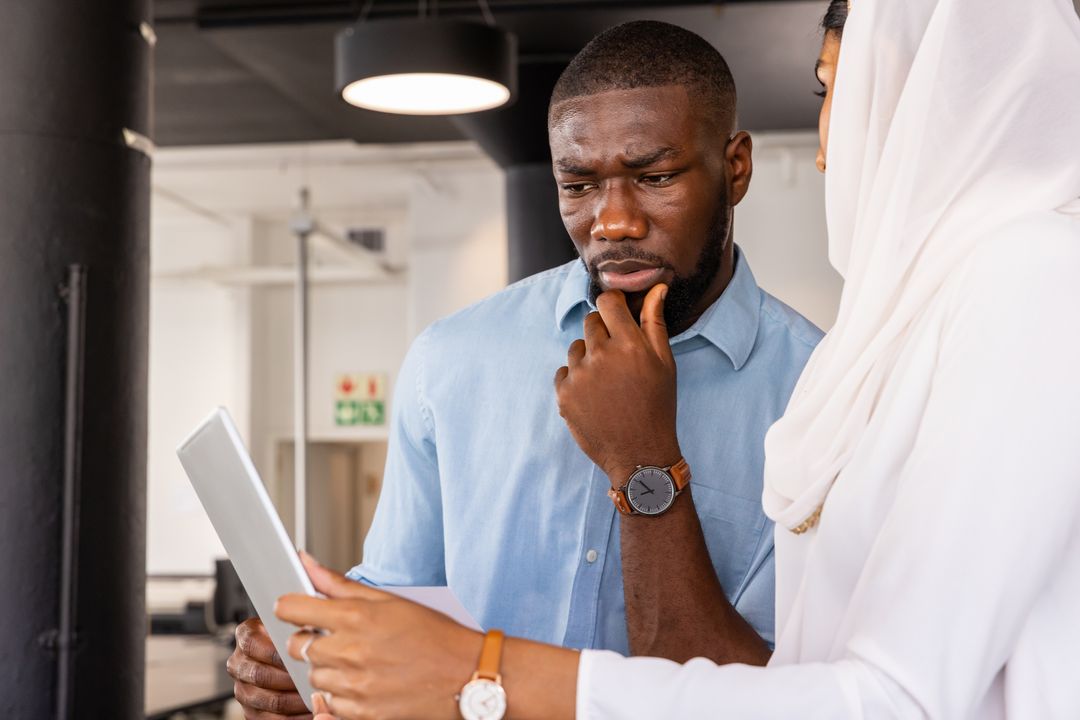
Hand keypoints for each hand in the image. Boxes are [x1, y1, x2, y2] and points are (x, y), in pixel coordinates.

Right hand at [227, 617, 310, 718]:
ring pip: (267, 699)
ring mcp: (242, 688)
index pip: (252, 644)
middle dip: (290, 679)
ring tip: (315, 696)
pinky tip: (309, 710)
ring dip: (294, 700)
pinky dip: (292, 717)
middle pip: (260, 675)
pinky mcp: (250, 710)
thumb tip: (309, 633)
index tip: (297, 657)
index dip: (275, 653)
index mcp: (245, 636)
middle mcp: (238, 662)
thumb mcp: (293, 623)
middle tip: (312, 680)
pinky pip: (269, 719)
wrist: (283, 653)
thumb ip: (295, 626)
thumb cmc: (294, 636)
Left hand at [275, 552, 482, 719]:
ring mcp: (354, 686)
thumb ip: (340, 584)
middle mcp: (349, 652)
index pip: (292, 609)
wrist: (466, 675)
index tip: (295, 609)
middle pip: (298, 646)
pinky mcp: (361, 714)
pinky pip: (329, 705)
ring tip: (358, 661)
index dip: (290, 607)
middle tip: (337, 638)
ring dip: (328, 669)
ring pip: (313, 677)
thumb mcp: (390, 600)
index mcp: (356, 617)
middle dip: (311, 640)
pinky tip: (364, 683)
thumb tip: (305, 562)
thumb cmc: (435, 635)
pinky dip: (340, 695)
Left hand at [555, 284, 680, 483]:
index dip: (611, 305)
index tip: (616, 314)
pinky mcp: (564, 395)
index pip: (607, 302)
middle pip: (590, 322)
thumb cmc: (657, 407)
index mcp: (629, 344)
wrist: (640, 454)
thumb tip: (656, 288)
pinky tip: (594, 396)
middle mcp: (601, 355)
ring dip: (588, 357)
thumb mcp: (664, 363)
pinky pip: (564, 372)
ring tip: (607, 382)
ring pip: (576, 348)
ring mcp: (579, 376)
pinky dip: (575, 380)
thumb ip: (654, 322)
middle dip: (602, 333)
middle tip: (618, 358)